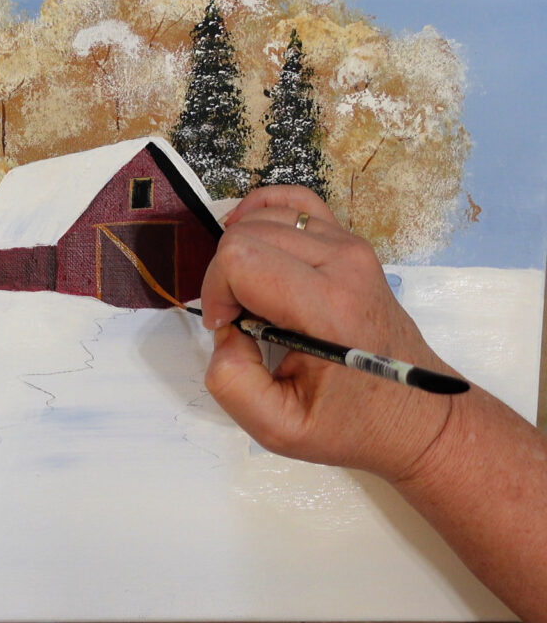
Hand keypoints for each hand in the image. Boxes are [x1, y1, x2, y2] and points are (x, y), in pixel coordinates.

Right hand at [200, 185, 459, 480]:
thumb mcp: (279, 429)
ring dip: (240, 252)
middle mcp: (342, 261)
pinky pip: (294, 201)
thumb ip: (232, 383)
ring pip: (263, 216)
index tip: (227, 329)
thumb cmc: (349, 423)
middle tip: (239, 320)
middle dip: (224, 276)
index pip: (240, 258)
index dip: (215, 291)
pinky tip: (253, 239)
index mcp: (326, 306)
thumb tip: (224, 329)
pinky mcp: (350, 240)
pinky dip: (262, 212)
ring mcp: (350, 244)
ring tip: (251, 295)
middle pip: (245, 234)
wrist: (415, 413)